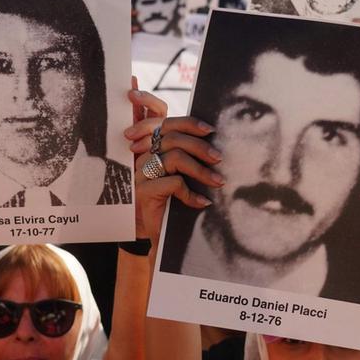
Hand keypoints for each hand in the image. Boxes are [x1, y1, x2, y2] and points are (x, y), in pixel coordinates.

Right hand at [125, 87, 219, 242]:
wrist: (154, 238)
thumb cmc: (171, 206)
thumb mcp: (180, 178)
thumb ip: (187, 159)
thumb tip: (215, 146)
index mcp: (151, 149)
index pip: (165, 123)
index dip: (188, 122)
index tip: (210, 130)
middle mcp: (143, 158)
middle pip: (172, 137)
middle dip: (200, 146)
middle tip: (218, 158)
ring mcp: (141, 175)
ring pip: (174, 158)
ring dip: (200, 170)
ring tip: (218, 182)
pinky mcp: (143, 192)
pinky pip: (172, 183)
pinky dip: (191, 193)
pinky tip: (202, 203)